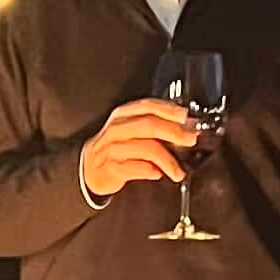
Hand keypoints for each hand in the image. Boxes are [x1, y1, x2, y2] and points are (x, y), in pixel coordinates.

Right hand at [79, 101, 198, 200]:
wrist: (90, 168)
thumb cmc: (116, 147)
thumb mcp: (130, 129)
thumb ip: (154, 124)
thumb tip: (186, 127)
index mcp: (123, 115)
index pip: (148, 106)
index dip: (168, 110)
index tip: (185, 116)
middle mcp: (117, 129)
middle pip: (149, 125)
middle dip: (174, 132)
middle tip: (190, 140)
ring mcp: (112, 148)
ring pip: (146, 149)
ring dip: (168, 161)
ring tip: (178, 171)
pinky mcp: (111, 168)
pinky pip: (136, 168)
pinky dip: (151, 172)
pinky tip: (157, 174)